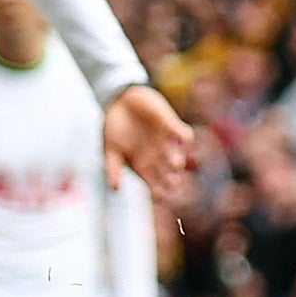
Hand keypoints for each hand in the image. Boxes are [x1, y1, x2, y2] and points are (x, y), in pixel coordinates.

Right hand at [103, 81, 195, 197]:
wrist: (119, 100)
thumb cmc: (114, 127)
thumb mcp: (110, 148)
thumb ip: (113, 167)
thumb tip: (114, 188)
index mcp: (142, 166)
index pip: (154, 184)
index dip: (159, 191)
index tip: (160, 196)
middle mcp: (157, 157)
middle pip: (168, 173)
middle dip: (172, 179)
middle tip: (173, 181)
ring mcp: (165, 142)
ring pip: (177, 155)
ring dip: (177, 159)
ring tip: (176, 162)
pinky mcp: (171, 125)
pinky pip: (183, 134)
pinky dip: (185, 136)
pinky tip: (186, 138)